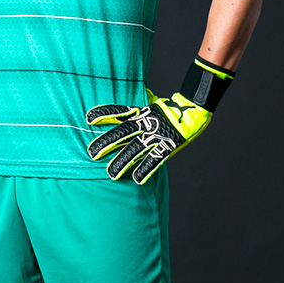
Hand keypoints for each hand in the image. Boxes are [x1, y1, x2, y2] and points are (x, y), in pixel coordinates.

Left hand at [86, 57, 233, 183]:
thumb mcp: (152, 103)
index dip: (104, 114)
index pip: (119, 112)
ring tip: (111, 174)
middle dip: (107, 143)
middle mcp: (146, 124)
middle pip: (122, 133)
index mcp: (141, 113)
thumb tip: (125, 103)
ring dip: (122, 162)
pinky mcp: (168, 146)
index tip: (88, 119)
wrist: (195, 110)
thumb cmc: (171, 108)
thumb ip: (137, 107)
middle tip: (92, 154)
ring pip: (135, 149)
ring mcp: (157, 135)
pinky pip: (155, 159)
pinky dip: (146, 170)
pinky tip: (136, 180)